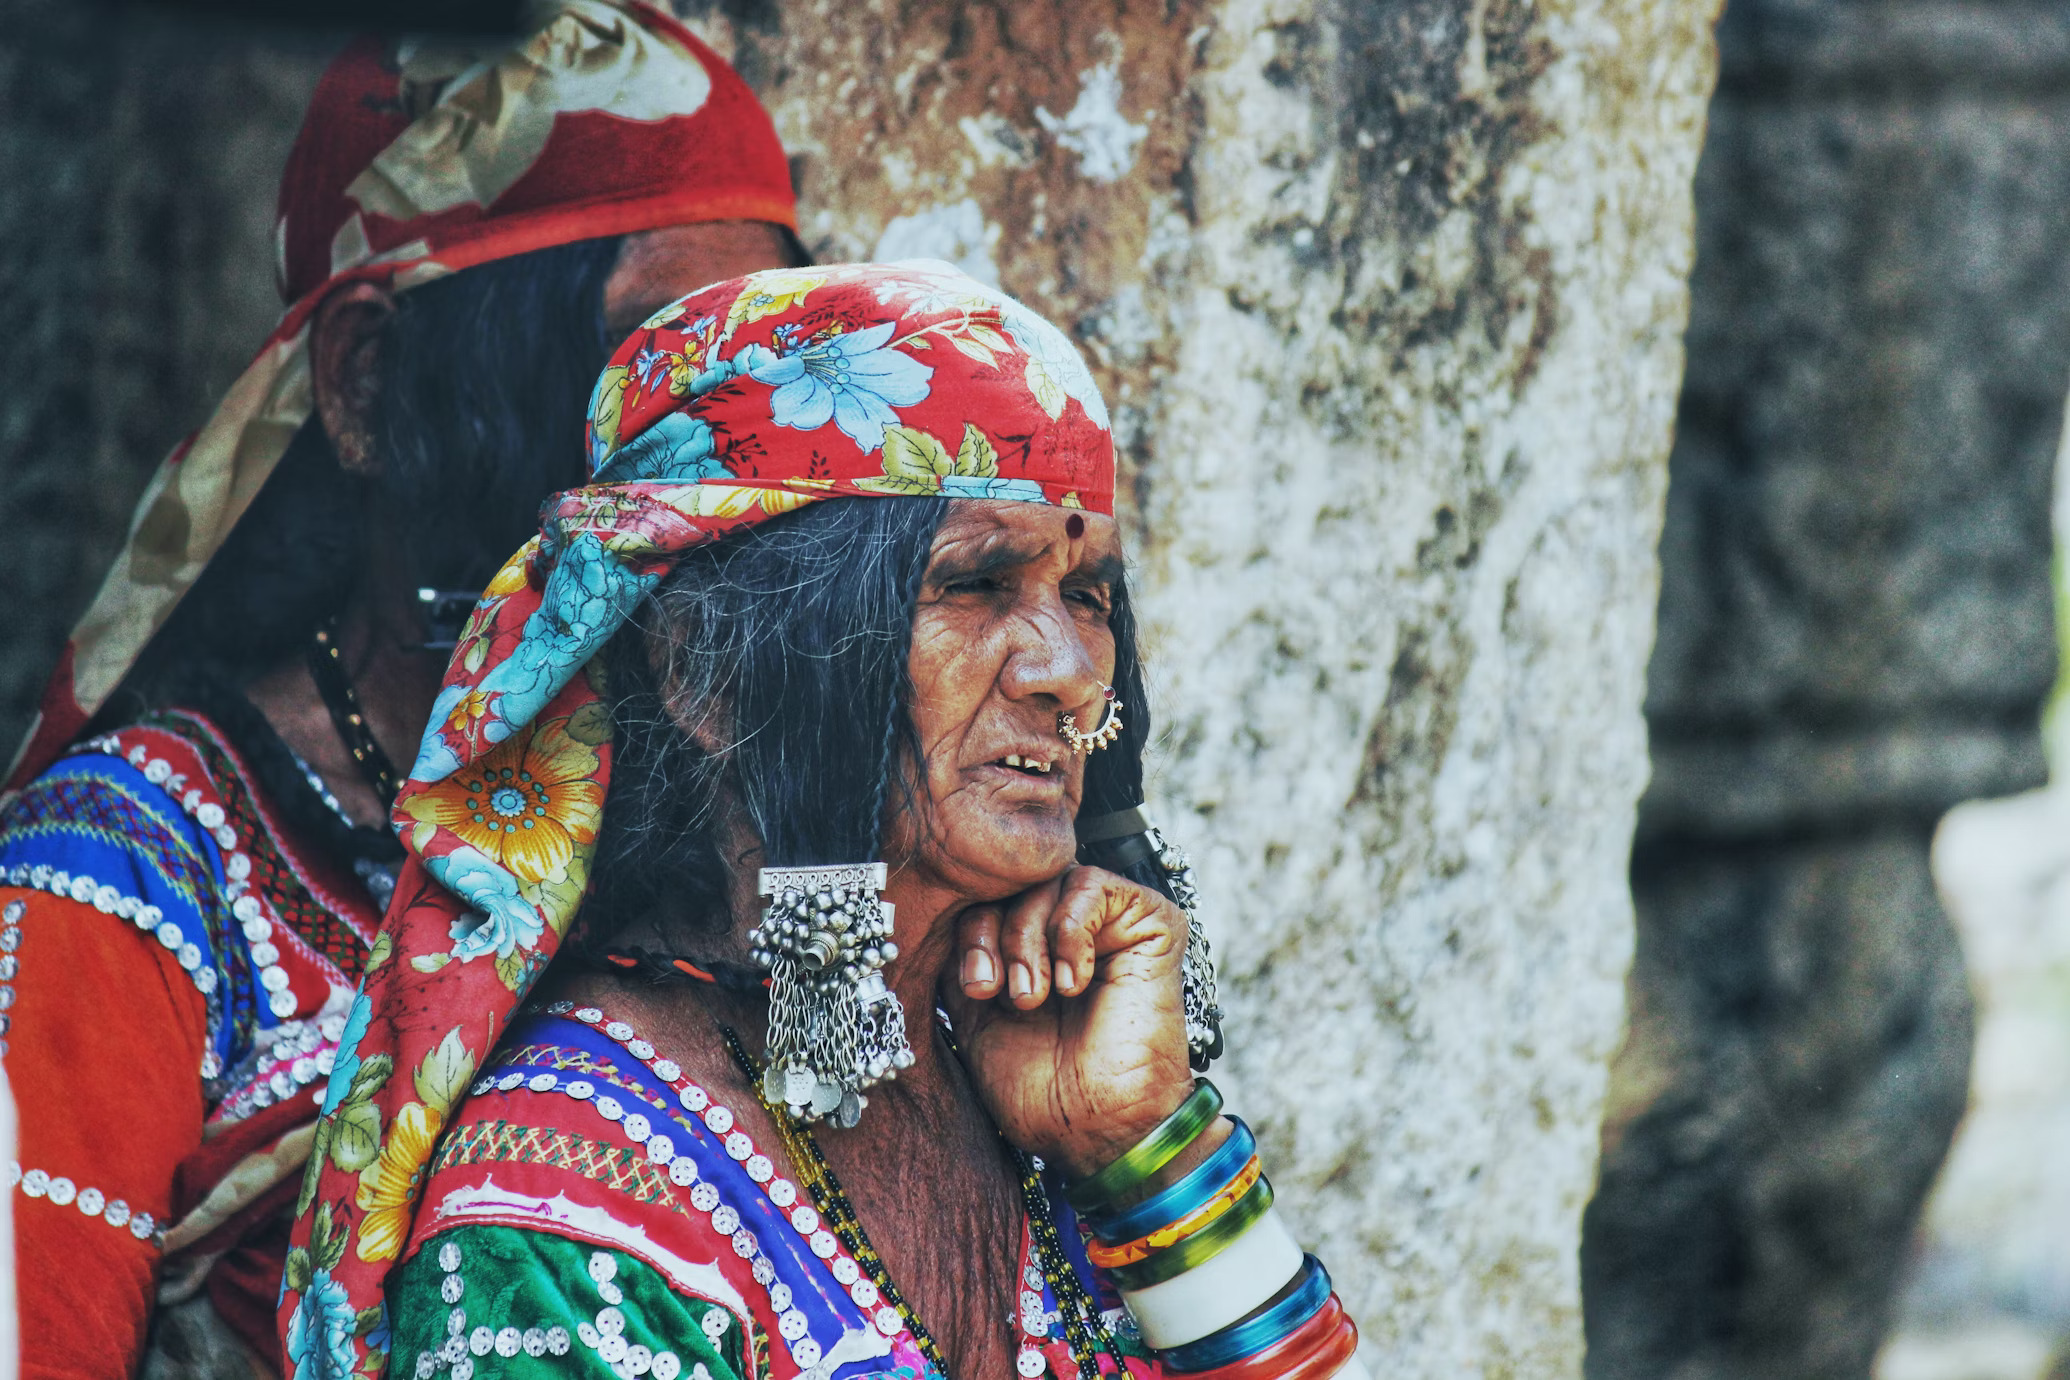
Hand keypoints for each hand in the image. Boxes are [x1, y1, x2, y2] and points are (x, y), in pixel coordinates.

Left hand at [942, 866, 1197, 1179]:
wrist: (1096, 1130)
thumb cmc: (1040, 1088)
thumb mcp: (975, 1015)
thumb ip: (963, 959)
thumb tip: (944, 912)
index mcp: (1032, 948)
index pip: (990, 899)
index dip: (971, 931)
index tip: (975, 987)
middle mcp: (1071, 929)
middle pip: (1016, 883)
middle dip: (993, 933)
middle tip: (996, 991)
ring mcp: (1111, 924)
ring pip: (1049, 879)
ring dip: (1027, 938)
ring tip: (1034, 996)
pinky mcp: (1150, 924)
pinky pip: (1094, 884)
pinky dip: (1070, 929)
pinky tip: (1072, 982)